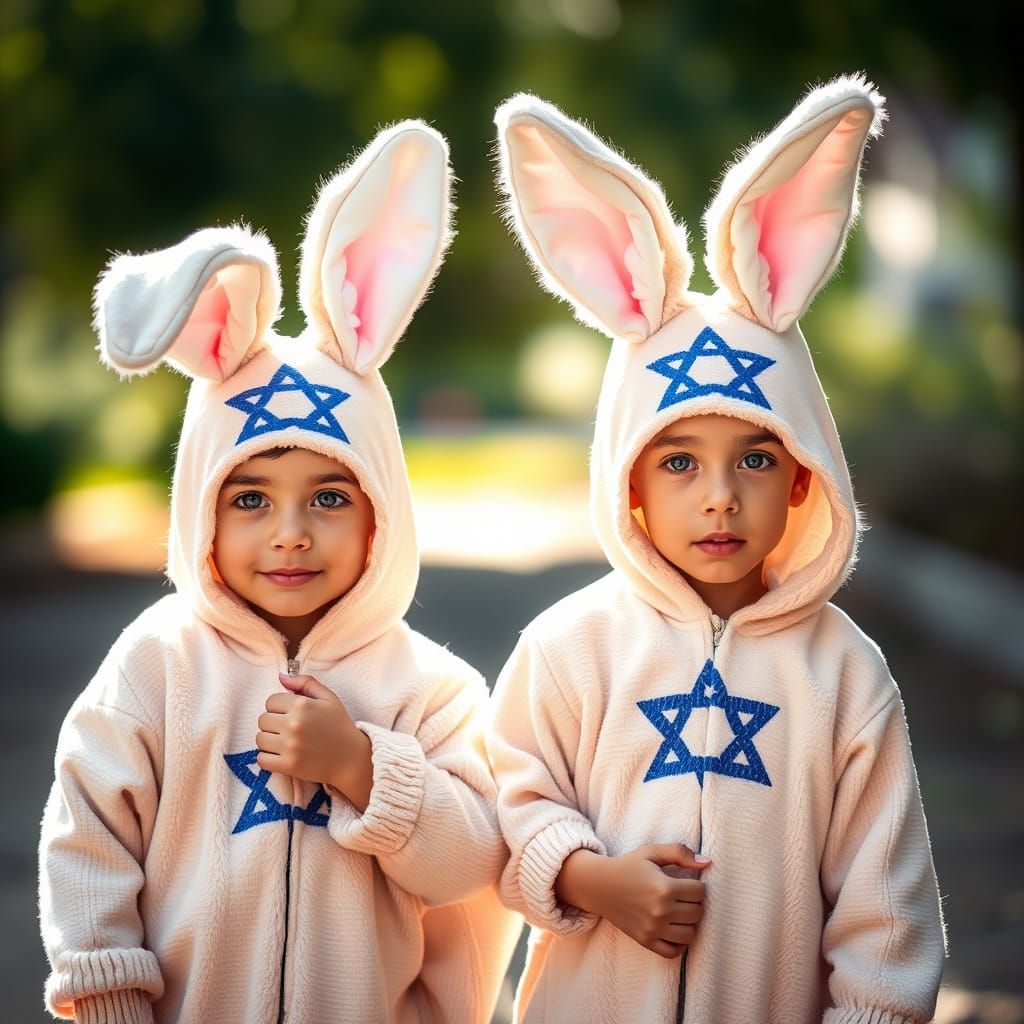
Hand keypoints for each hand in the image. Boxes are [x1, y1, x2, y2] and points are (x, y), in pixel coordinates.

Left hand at [256, 673, 373, 811]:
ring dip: (269, 741)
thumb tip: (281, 677)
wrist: (351, 758)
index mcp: (302, 704)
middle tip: (288, 729)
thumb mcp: (328, 698)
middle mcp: (294, 724)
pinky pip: (262, 759)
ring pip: (260, 739)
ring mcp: (290, 746)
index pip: (270, 701)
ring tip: (285, 742)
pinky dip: (268, 758)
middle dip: (273, 724)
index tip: (289, 714)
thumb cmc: (339, 726)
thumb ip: (306, 682)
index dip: (279, 707)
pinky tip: (282, 755)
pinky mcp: (288, 765)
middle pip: (263, 720)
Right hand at [555, 844, 709, 957]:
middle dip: (695, 903)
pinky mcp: (645, 941)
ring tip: (679, 912)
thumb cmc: (628, 866)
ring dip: (689, 923)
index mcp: (664, 887)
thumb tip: (707, 862)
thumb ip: (680, 853)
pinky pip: (673, 952)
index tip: (688, 883)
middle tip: (683, 896)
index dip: (697, 886)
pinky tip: (674, 929)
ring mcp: (653, 929)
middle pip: (697, 913)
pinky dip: (679, 944)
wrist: (599, 885)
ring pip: (690, 934)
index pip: (700, 892)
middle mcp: (660, 911)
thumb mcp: (652, 852)